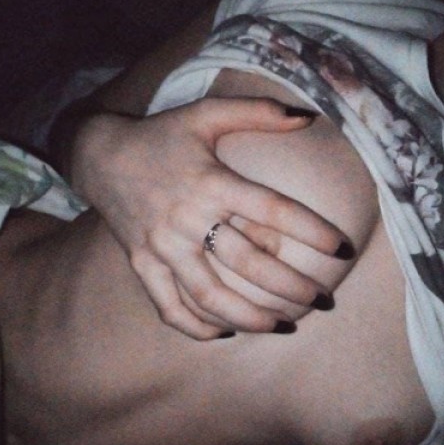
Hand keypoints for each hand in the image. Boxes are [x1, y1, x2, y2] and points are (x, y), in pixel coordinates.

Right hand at [67, 97, 352, 338]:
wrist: (100, 156)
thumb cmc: (161, 135)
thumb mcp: (206, 113)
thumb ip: (256, 111)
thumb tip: (308, 116)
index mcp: (211, 182)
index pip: (273, 211)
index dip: (314, 232)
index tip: (344, 250)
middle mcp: (188, 219)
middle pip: (249, 264)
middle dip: (292, 287)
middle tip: (323, 301)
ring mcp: (162, 247)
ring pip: (211, 296)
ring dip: (252, 318)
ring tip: (285, 326)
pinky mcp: (143, 264)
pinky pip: (169, 307)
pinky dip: (197, 327)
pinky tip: (225, 333)